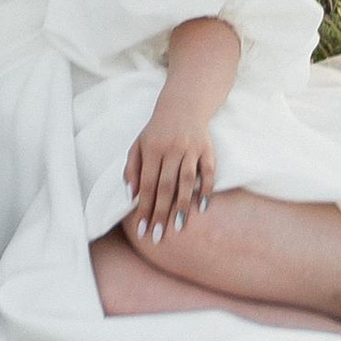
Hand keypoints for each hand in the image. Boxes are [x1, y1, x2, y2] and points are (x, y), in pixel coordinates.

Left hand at [124, 86, 216, 243]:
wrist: (184, 104)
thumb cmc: (157, 130)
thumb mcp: (138, 144)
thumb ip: (132, 169)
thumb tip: (132, 197)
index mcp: (152, 148)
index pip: (148, 184)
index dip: (145, 208)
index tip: (143, 229)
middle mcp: (172, 148)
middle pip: (166, 186)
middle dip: (161, 213)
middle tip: (158, 236)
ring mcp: (191, 148)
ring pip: (186, 181)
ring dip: (182, 205)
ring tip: (178, 226)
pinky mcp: (207, 148)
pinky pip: (208, 171)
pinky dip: (206, 189)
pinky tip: (203, 207)